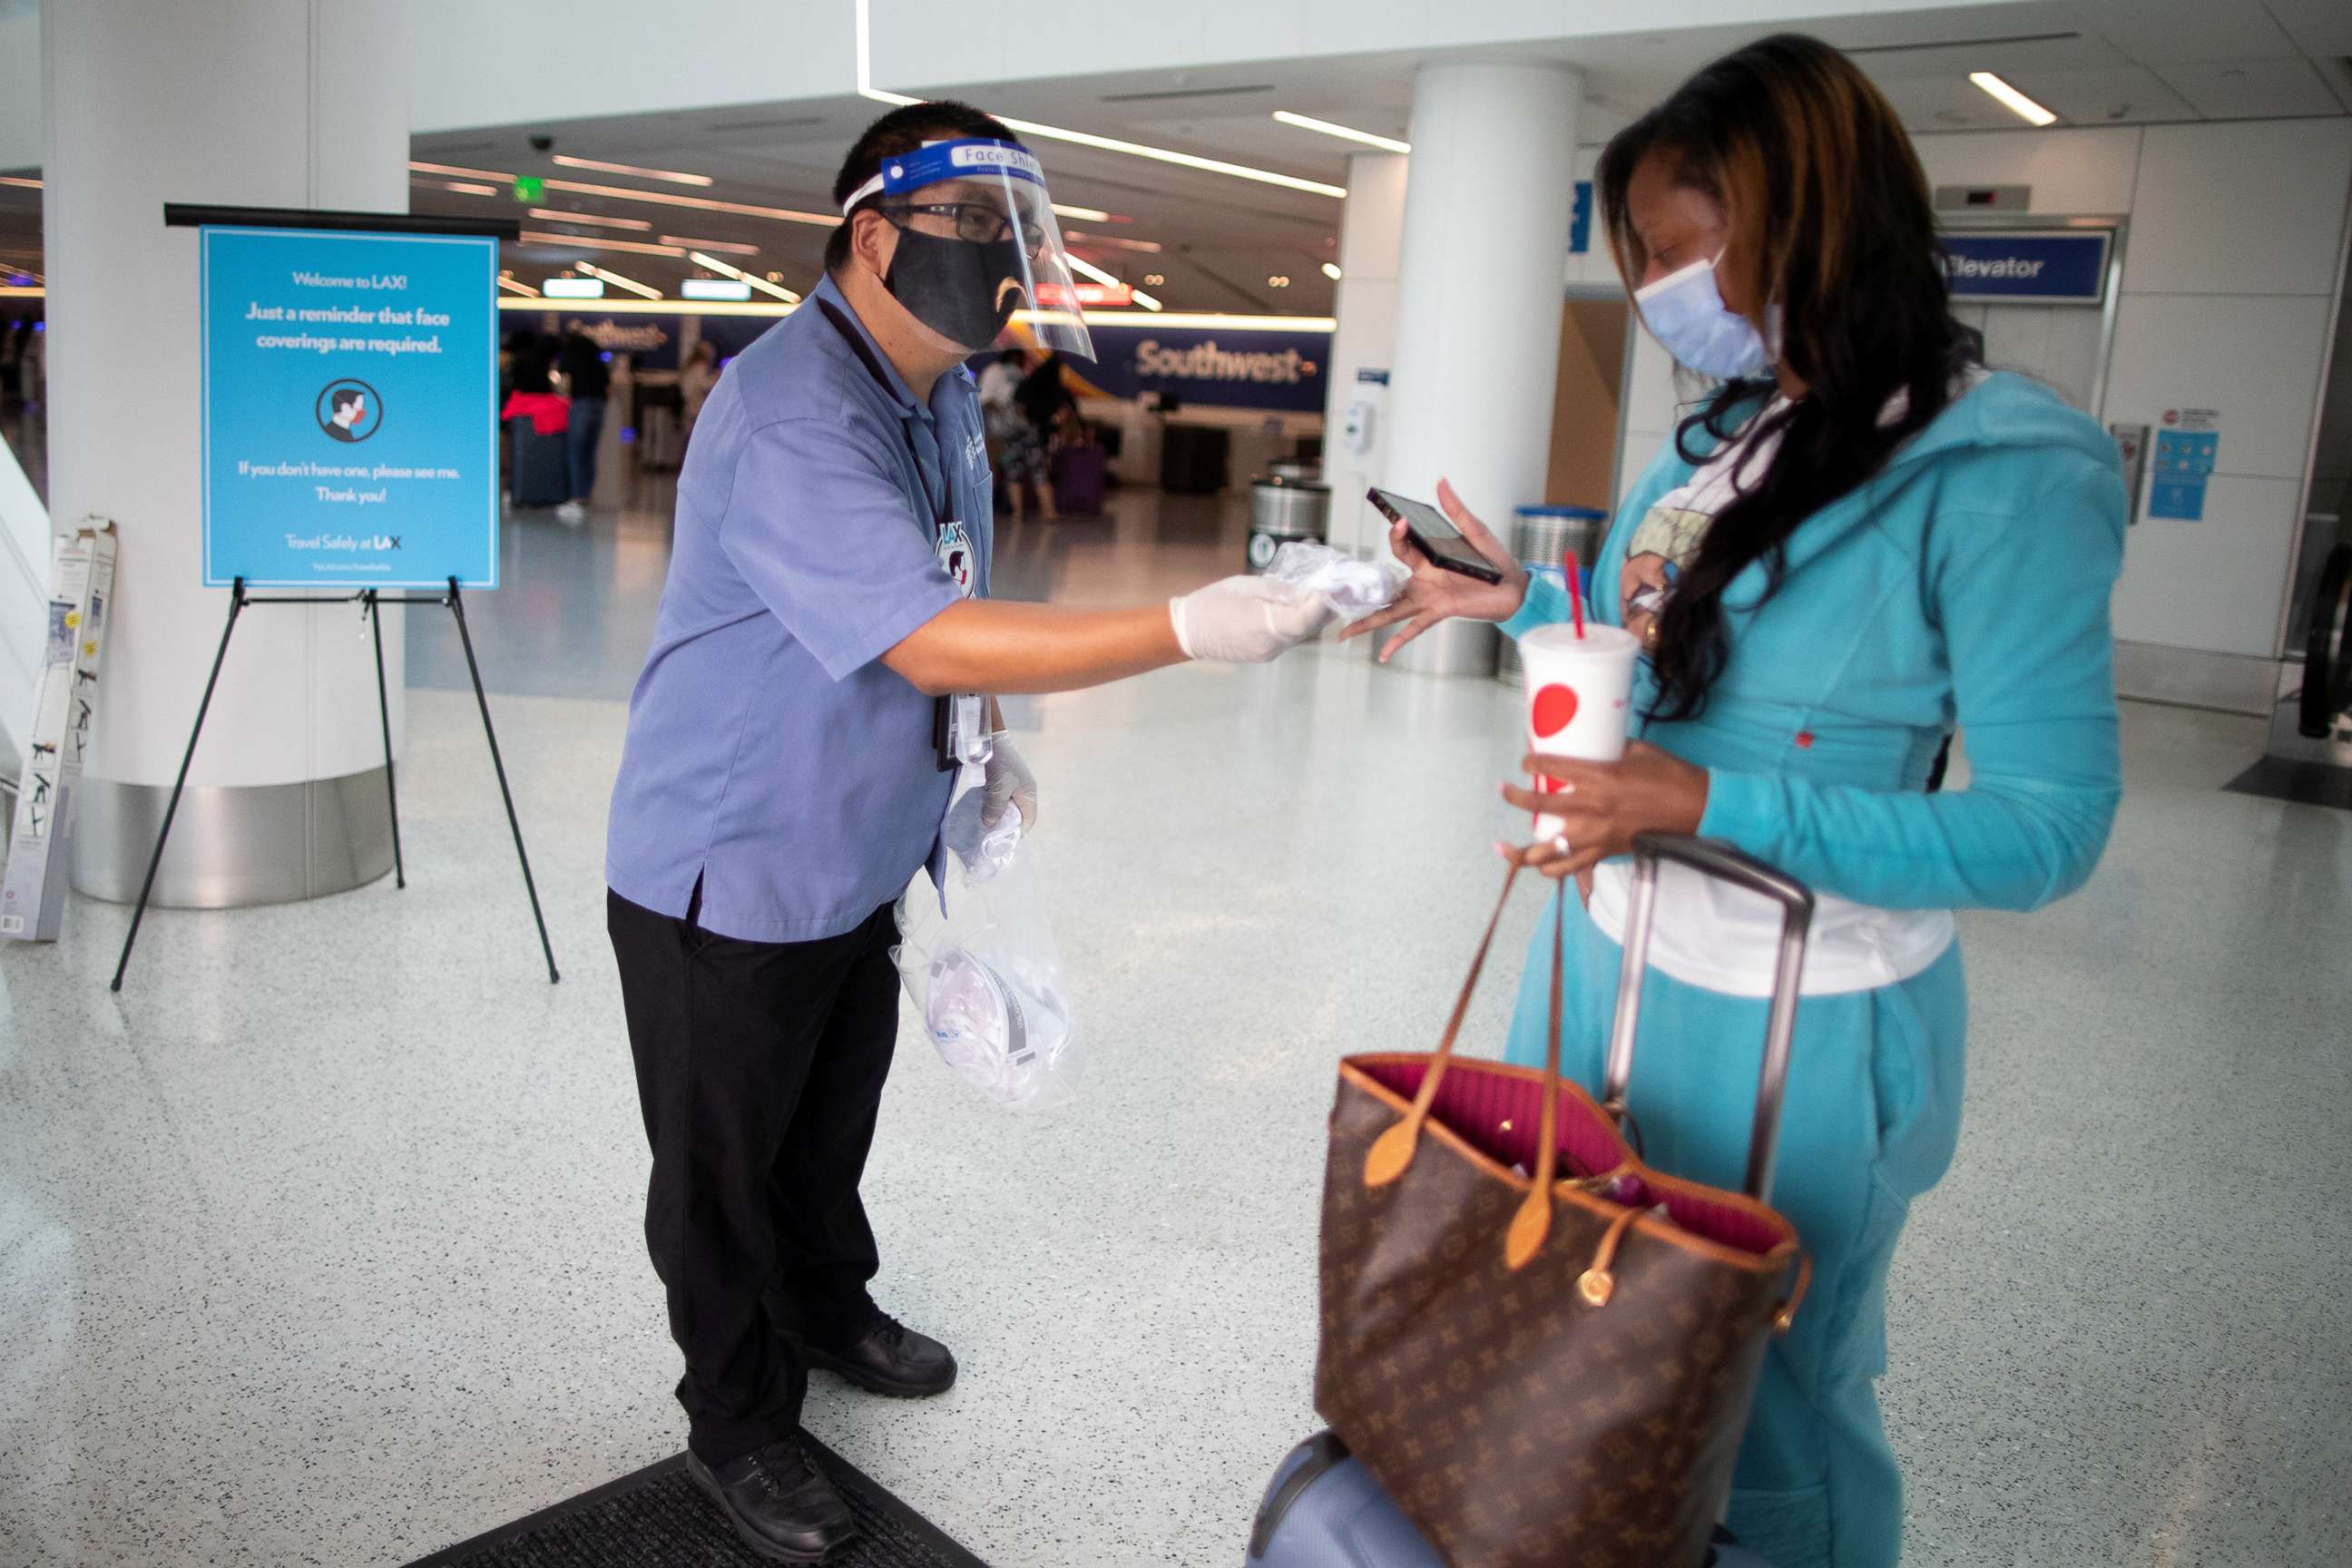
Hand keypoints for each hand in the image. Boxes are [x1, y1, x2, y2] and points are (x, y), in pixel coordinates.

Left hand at [982, 734, 1037, 831]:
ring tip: (986, 823)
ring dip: (999, 814)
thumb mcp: (998, 790)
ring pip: (1009, 806)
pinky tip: (984, 808)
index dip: (1018, 832)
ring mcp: (1016, 785)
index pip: (1028, 820)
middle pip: (1019, 814)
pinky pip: (1003, 798)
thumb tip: (989, 825)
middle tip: (992, 834)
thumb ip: (995, 809)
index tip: (1003, 840)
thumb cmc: (1000, 766)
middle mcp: (1025, 791)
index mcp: (1029, 794)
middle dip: (1007, 824)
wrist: (992, 740)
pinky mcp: (1006, 780)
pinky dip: (995, 805)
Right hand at [1169, 574, 1336, 662]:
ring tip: (1322, 593)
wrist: (1188, 632)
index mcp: (1264, 627)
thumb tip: (1305, 591)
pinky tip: (1302, 606)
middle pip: (1308, 629)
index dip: (1322, 602)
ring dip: (1314, 615)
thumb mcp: (1246, 586)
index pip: (1305, 619)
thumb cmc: (1212, 604)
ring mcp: (1268, 653)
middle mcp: (1270, 646)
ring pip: (1301, 634)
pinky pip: (1290, 638)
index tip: (1331, 585)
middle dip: (1324, 607)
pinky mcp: (1265, 653)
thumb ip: (1279, 590)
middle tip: (1336, 586)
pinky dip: (1300, 622)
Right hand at [1339, 478, 1528, 661]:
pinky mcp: (1439, 612)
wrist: (1515, 587)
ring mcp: (1428, 598)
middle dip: (1361, 589)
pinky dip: (1398, 642)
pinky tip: (1383, 655)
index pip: (1401, 547)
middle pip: (1385, 585)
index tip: (1398, 521)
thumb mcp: (1475, 530)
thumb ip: (1455, 509)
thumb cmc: (1495, 560)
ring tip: (1344, 633)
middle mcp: (1423, 580)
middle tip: (1339, 589)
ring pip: (1390, 611)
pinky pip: (1414, 629)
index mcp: (1428, 559)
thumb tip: (1441, 482)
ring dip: (1367, 622)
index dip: (1396, 535)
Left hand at [1497, 742, 1709, 880]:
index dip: (1532, 763)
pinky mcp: (1605, 852)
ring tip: (1504, 849)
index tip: (1525, 761)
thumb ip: (1610, 749)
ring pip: (1547, 852)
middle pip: (1538, 805)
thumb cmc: (1671, 776)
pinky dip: (1553, 868)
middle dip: (1514, 797)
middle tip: (1504, 790)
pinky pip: (1571, 868)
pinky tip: (1541, 866)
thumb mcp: (1638, 751)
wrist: (1696, 809)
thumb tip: (1594, 742)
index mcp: (1599, 777)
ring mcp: (1597, 834)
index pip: (1552, 767)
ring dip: (1521, 852)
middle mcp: (1592, 808)